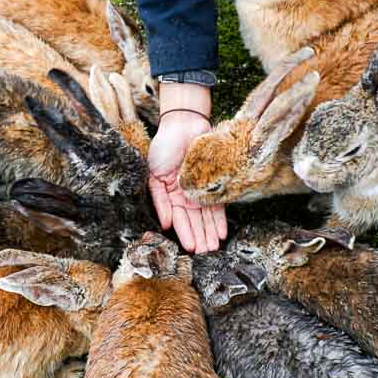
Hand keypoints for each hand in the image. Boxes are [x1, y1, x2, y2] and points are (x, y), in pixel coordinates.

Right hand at [148, 84, 227, 253]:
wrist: (183, 124)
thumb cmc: (164, 147)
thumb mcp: (155, 175)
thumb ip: (160, 200)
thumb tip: (167, 224)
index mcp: (170, 195)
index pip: (179, 219)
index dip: (186, 233)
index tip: (191, 249)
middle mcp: (186, 195)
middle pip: (195, 221)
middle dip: (200, 237)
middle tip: (206, 254)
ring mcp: (200, 190)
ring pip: (206, 216)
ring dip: (210, 232)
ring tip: (214, 248)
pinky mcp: (214, 181)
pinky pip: (218, 203)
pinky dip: (220, 218)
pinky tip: (223, 233)